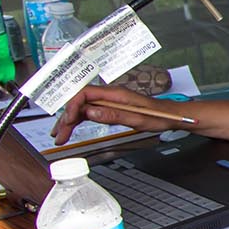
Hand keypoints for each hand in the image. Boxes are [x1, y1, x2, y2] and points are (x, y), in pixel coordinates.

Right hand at [53, 84, 181, 143]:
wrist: (170, 115)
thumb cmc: (158, 116)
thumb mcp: (137, 119)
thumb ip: (113, 115)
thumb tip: (91, 111)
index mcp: (115, 93)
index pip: (85, 93)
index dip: (72, 106)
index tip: (67, 121)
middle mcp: (109, 95)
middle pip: (80, 101)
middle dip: (66, 117)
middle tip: (58, 135)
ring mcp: (108, 101)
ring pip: (82, 108)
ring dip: (69, 121)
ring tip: (59, 136)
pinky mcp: (109, 108)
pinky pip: (89, 112)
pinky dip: (78, 121)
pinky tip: (70, 129)